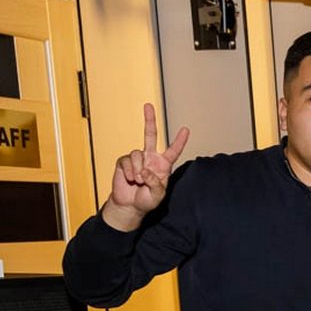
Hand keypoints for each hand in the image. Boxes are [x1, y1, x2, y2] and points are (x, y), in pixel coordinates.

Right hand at [104, 103, 189, 230]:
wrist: (129, 205)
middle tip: (148, 105)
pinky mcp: (124, 162)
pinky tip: (130, 179)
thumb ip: (155, 183)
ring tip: (138, 181)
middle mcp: (150, 158)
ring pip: (137, 153)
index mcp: (163, 165)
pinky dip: (129, 171)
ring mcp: (137, 159)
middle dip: (149, 120)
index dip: (179, 141)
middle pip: (150, 135)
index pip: (173, 151)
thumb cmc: (147, 201)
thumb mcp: (157, 195)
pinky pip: (127, 161)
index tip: (186, 129)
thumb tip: (146, 171)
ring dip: (138, 169)